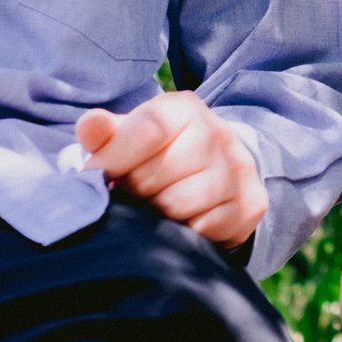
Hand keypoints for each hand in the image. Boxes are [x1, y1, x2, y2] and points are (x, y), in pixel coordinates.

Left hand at [77, 92, 266, 247]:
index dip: (113, 160)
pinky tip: (179, 222)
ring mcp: (239, 169)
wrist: (216, 167)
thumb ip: (102, 132)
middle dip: (133, 191)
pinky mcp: (251, 204)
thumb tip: (89, 127)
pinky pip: (203, 230)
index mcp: (184, 108)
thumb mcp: (129, 134)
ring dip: (155, 215)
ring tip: (153, 207)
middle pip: (157, 175)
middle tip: (130, 194)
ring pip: (178, 206)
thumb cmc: (158, 153)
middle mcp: (219, 133)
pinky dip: (183, 232)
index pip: (146, 131)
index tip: (96, 177)